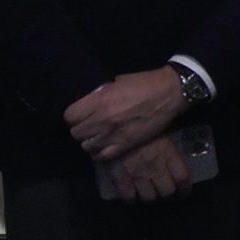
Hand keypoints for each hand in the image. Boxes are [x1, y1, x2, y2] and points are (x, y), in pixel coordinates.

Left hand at [63, 67, 186, 161]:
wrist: (170, 94)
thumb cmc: (144, 83)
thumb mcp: (117, 82)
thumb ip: (100, 95)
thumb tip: (89, 103)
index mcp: (100, 101)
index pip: (69, 116)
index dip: (73, 115)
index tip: (79, 114)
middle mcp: (103, 120)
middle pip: (76, 133)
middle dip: (80, 128)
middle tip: (89, 124)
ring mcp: (114, 135)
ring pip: (86, 146)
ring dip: (90, 140)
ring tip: (97, 135)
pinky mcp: (125, 145)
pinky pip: (102, 156)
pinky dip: (100, 152)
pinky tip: (105, 145)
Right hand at [103, 134, 192, 202]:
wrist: (109, 126)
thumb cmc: (138, 126)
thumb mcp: (159, 132)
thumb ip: (169, 149)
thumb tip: (178, 163)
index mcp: (166, 152)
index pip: (182, 177)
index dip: (184, 189)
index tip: (183, 192)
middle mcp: (154, 165)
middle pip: (167, 191)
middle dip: (167, 194)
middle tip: (165, 193)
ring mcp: (137, 173)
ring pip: (150, 198)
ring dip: (151, 198)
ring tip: (149, 194)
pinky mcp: (120, 178)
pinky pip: (129, 197)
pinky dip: (132, 201)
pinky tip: (133, 198)